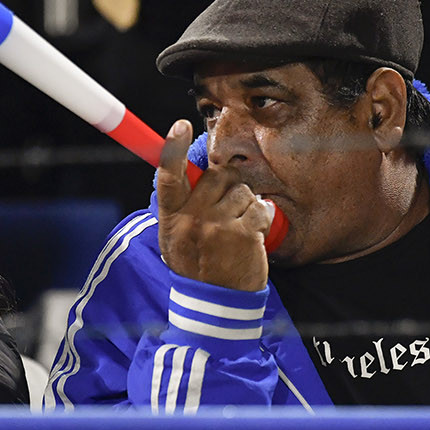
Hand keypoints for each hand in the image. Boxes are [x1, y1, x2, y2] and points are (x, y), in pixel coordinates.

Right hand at [156, 120, 270, 291]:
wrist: (217, 303)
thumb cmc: (198, 264)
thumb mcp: (175, 237)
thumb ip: (180, 205)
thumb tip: (189, 169)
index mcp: (172, 217)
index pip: (168, 176)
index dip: (172, 148)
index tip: (180, 126)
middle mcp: (192, 219)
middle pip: (216, 176)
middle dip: (227, 186)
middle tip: (226, 209)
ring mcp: (218, 226)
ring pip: (242, 191)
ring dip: (245, 205)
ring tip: (237, 228)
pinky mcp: (243, 234)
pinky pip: (259, 208)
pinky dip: (261, 218)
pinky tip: (252, 235)